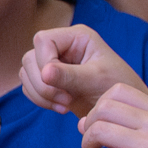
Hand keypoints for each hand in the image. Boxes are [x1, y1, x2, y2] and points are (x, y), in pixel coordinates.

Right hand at [19, 24, 145, 118]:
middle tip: (64, 100)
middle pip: (30, 58)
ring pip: (27, 74)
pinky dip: (39, 100)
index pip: (43, 40)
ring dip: (40, 93)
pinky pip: (29, 87)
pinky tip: (60, 107)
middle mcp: (62, 47)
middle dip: (42, 83)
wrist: (120, 110)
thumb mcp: (96, 80)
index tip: (58, 83)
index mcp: (76, 37)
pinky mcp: (49, 81)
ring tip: (63, 106)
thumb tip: (44, 73)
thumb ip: (69, 75)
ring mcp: (53, 64)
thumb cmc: (117, 88)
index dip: (44, 61)